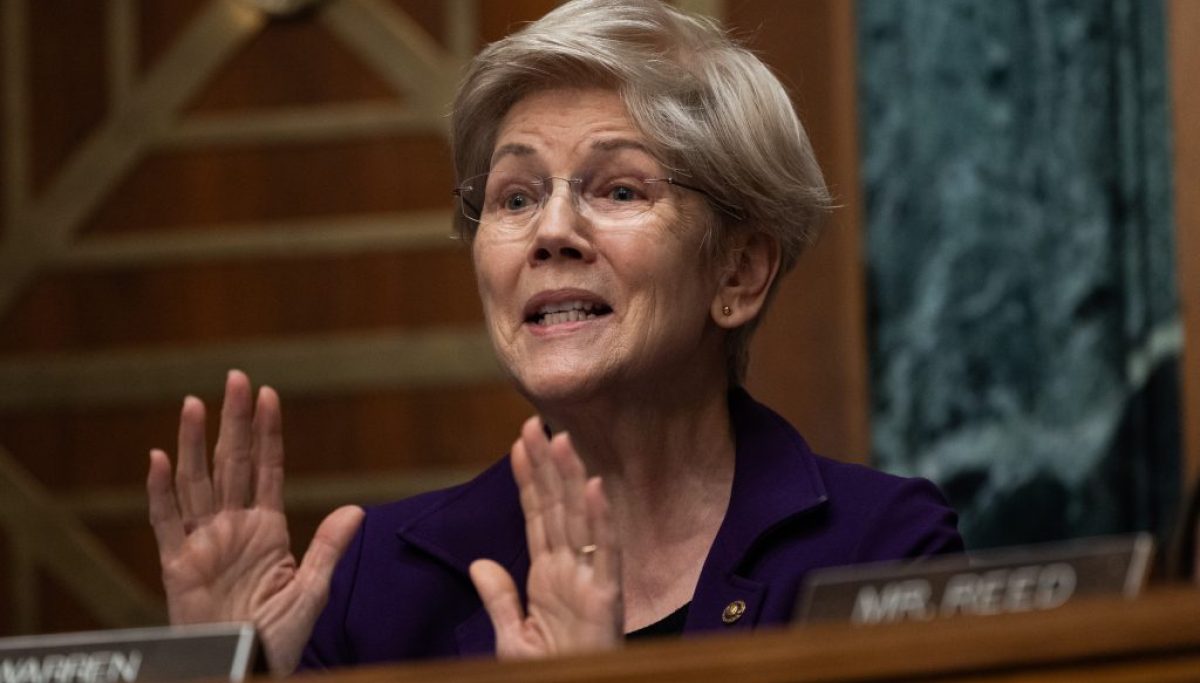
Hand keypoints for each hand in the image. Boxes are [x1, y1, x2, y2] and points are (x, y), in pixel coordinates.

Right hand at [146, 370, 362, 675]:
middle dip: (234, 421)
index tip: (268, 395)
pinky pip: (166, 522)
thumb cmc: (278, 635)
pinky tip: (159, 458)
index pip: (267, 469)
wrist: (247, 665)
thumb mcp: (312, 590)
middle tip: (235, 377)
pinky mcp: (177, 565)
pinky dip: (160, 491)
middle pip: (231, 463)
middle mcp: (233, 526)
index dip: (267, 432)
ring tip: (195, 404)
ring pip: (196, 482)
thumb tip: (356, 509)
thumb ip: (327, 548)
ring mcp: (203, 542)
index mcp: (267, 528)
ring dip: (194, 443)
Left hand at [469, 417, 621, 658]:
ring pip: (579, 518)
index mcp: (549, 577)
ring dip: (571, 478)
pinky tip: (594, 486)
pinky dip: (601, 518)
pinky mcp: (608, 596)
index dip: (528, 480)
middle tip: (534, 423)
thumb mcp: (514, 639)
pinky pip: (605, 552)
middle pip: (557, 507)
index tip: (520, 444)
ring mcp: (590, 580)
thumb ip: (500, 599)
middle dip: (546, 465)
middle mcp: (570, 570)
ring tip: (561, 439)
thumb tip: (480, 562)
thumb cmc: (553, 672)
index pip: (537, 517)